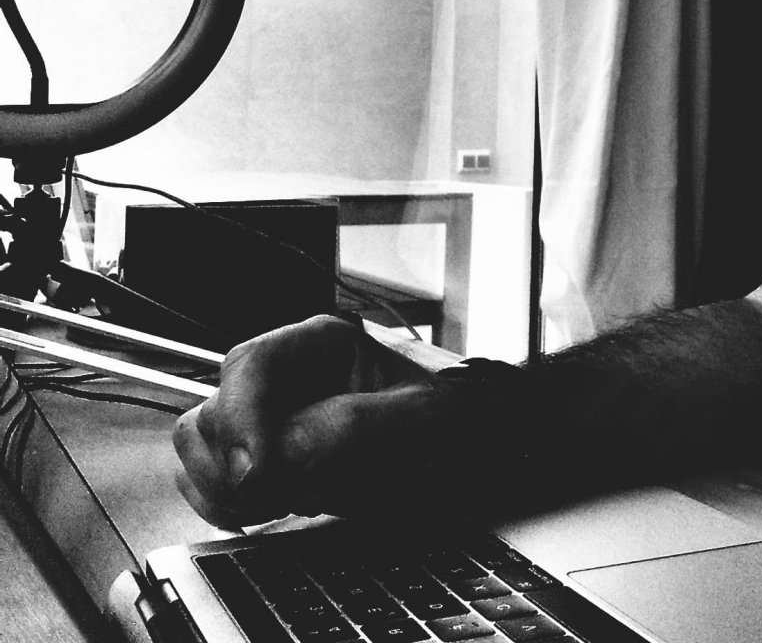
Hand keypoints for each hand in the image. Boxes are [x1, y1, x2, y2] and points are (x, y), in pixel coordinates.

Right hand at [173, 314, 440, 526]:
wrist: (472, 448)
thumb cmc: (453, 420)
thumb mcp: (416, 423)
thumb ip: (348, 433)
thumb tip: (275, 458)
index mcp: (323, 344)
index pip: (251, 365)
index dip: (242, 420)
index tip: (257, 474)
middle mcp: (286, 375)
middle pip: (216, 410)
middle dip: (242, 464)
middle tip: (292, 492)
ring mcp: (267, 417)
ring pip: (199, 447)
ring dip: (233, 487)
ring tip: (294, 497)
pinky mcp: (260, 458)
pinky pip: (207, 481)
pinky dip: (230, 505)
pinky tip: (278, 507)